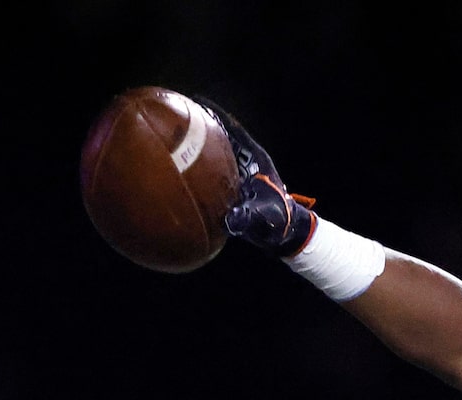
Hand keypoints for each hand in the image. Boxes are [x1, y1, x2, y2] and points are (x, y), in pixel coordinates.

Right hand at [194, 97, 315, 256]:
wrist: (286, 234)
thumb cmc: (280, 223)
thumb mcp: (264, 218)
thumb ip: (249, 217)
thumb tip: (231, 219)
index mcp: (255, 159)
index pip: (234, 131)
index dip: (217, 116)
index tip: (197, 102)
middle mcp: (246, 161)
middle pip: (223, 136)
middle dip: (203, 125)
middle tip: (179, 115)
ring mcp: (240, 172)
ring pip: (218, 151)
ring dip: (200, 142)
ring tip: (175, 134)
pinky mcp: (234, 185)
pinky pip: (214, 168)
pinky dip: (200, 162)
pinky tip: (182, 164)